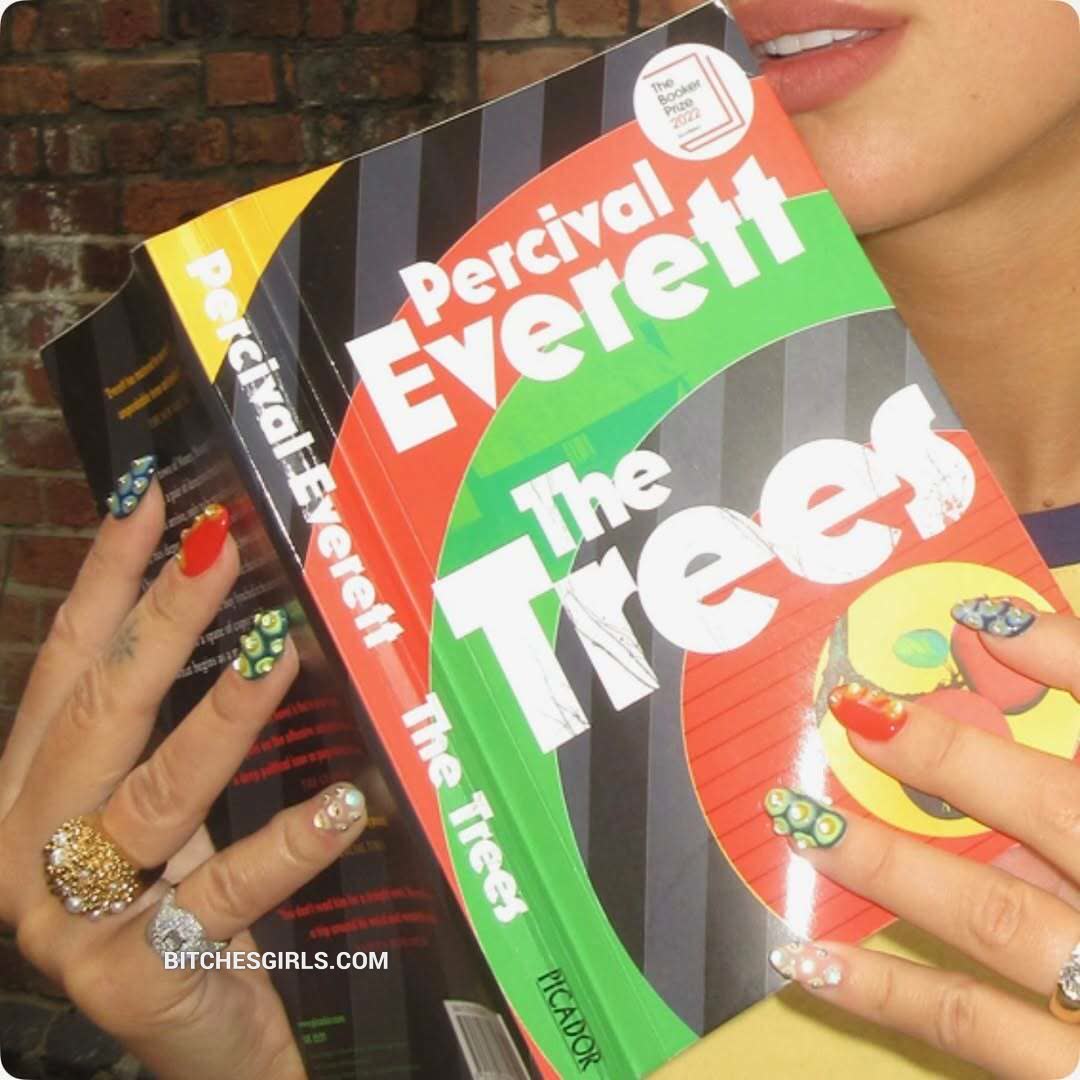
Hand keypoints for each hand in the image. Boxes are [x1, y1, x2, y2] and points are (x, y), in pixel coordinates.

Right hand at [0, 467, 367, 1079]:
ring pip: (155, 794)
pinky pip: (223, 893)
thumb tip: (246, 613)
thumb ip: (167, 729)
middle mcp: (30, 846)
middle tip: (218, 543)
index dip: (106, 576)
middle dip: (161, 618)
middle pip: (101, 711)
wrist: (185, 1044)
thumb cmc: (177, 906)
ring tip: (280, 651)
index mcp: (30, 792)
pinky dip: (285, 844)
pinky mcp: (133, 973)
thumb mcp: (161, 810)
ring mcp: (71, 916)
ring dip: (221, 715)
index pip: (69, 662)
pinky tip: (342, 805)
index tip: (152, 499)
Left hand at [767, 600, 1079, 1078]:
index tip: (978, 618)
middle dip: (953, 758)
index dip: (1070, 659)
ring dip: (891, 864)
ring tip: (803, 822)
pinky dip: (885, 990)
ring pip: (995, 915)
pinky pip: (971, 1025)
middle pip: (1059, 812)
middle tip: (854, 713)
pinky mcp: (1071, 1071)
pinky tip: (806, 957)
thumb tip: (996, 634)